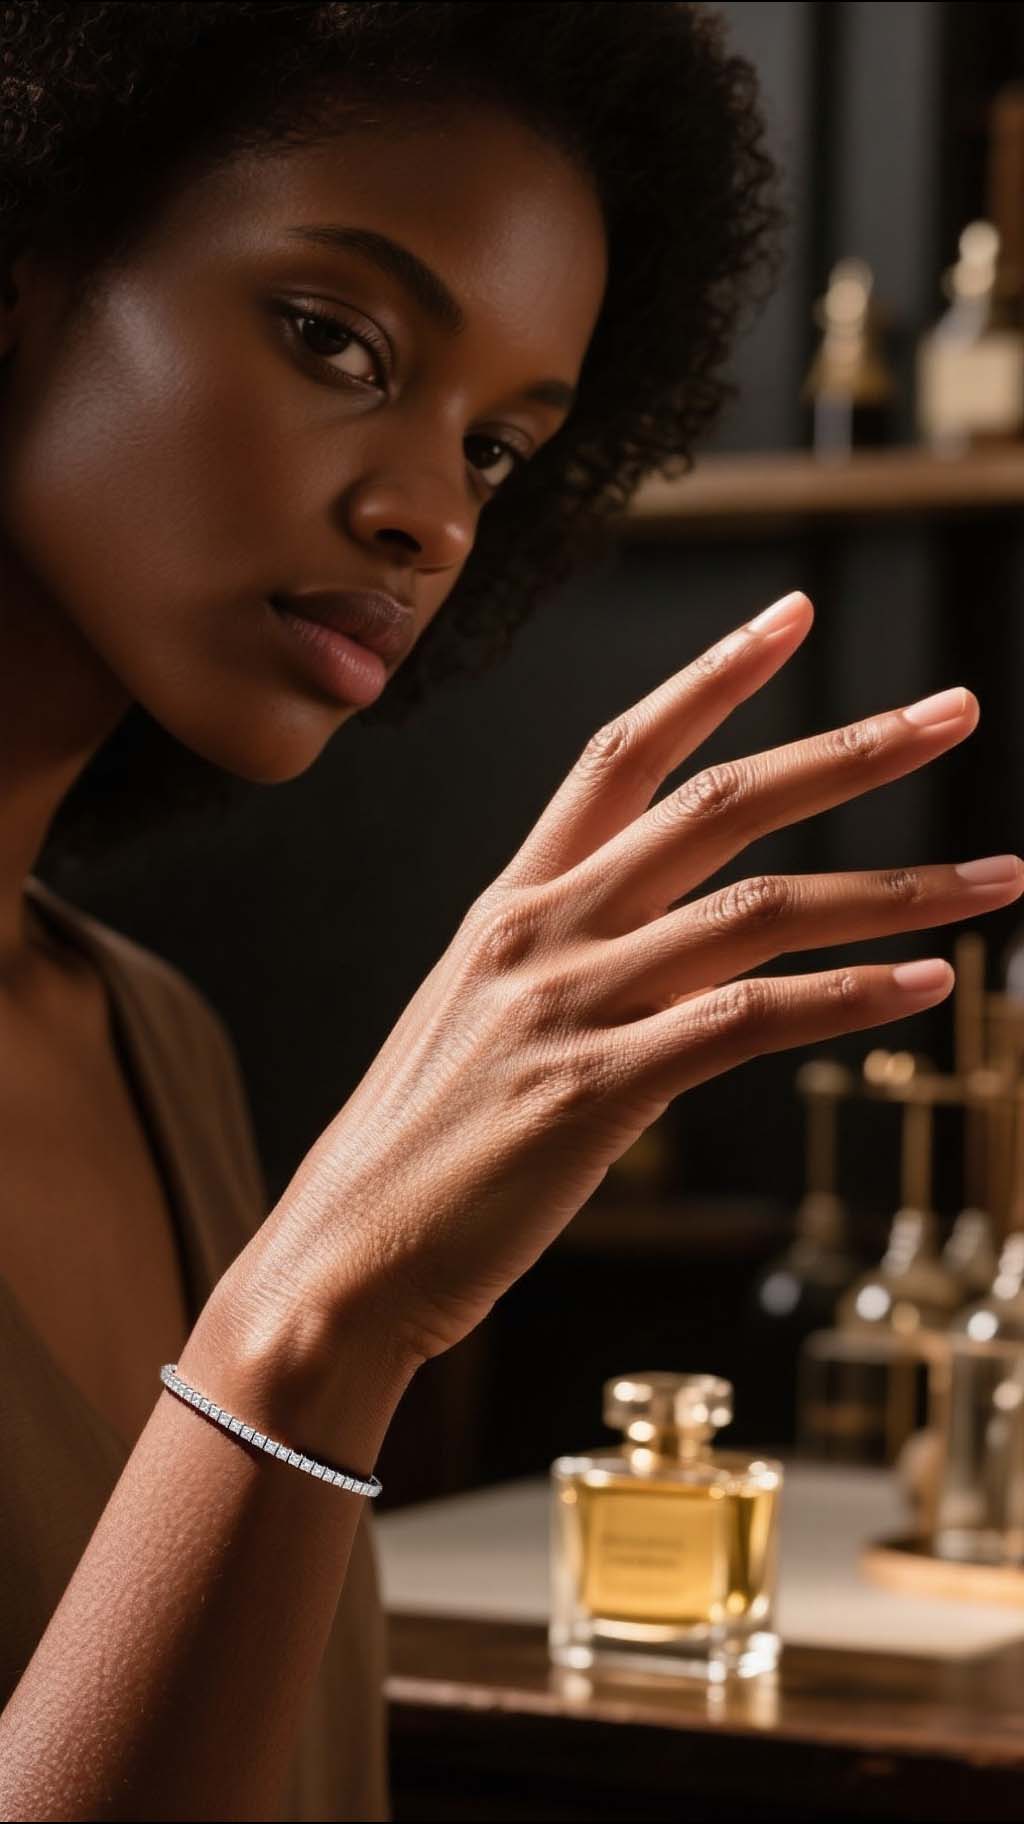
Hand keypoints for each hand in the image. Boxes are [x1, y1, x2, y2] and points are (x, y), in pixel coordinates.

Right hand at [261, 593, 1021, 1368]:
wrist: (341, 1259)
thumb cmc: (416, 1153)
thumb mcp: (479, 1022)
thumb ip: (566, 969)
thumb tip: (662, 955)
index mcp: (511, 904)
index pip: (622, 753)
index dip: (713, 677)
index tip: (791, 615)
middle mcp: (541, 930)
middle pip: (717, 806)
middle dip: (847, 753)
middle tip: (953, 711)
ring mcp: (566, 1005)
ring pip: (758, 910)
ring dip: (897, 890)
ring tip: (1000, 877)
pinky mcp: (594, 1091)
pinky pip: (745, 1022)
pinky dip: (846, 1000)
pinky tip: (925, 988)